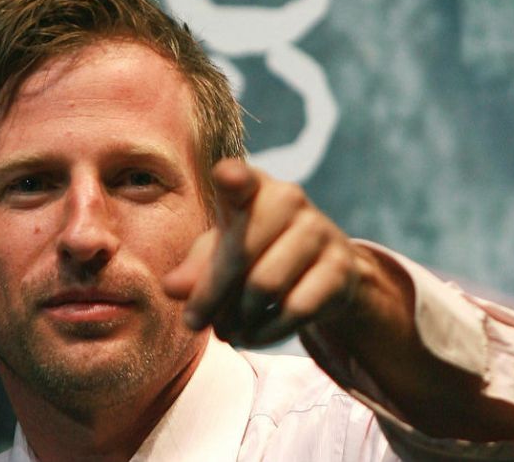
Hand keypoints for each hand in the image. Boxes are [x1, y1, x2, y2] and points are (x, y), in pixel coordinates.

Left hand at [163, 158, 362, 345]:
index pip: (241, 178)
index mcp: (253, 187)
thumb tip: (172, 287)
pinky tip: (253, 336)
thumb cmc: (256, 252)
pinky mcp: (341, 268)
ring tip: (227, 330)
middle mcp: (289, 199)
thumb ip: (195, 268)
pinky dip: (266, 332)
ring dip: (238, 319)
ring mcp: (320, 231)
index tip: (226, 177)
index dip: (233, 178)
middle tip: (194, 322)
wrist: (323, 268)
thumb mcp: (220, 254)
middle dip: (211, 296)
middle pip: (240, 253)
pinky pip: (295, 310)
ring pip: (265, 286)